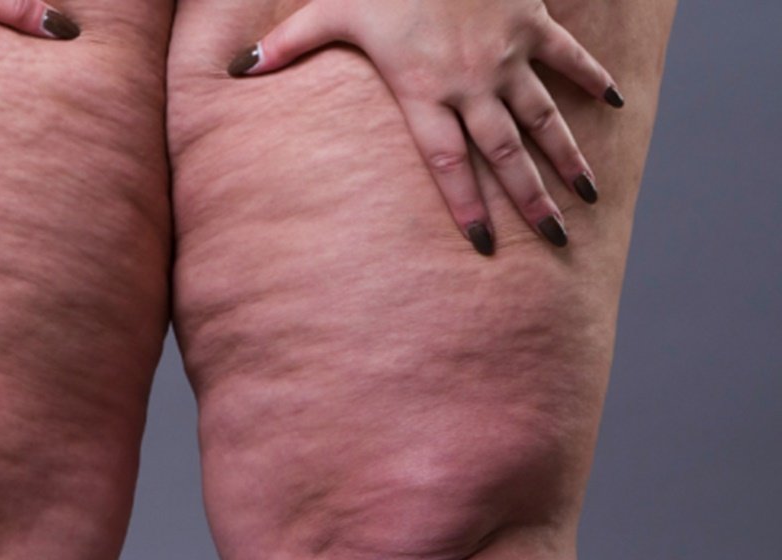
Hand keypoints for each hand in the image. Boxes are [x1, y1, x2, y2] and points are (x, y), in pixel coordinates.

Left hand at [227, 0, 624, 254]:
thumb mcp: (328, 8)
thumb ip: (285, 45)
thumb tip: (235, 70)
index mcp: (421, 89)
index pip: (444, 161)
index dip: (463, 204)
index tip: (481, 245)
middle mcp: (470, 82)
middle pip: (503, 152)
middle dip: (529, 199)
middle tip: (552, 241)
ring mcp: (506, 53)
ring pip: (542, 116)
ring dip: (566, 155)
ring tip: (587, 196)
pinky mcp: (530, 21)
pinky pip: (568, 57)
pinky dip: (591, 78)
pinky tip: (616, 105)